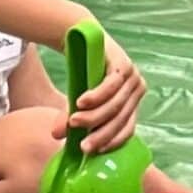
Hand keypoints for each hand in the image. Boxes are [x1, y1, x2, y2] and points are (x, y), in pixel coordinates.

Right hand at [67, 35, 146, 154]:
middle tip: (81, 147)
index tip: (93, 153)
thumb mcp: (76, 102)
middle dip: (99, 135)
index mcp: (131, 105)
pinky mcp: (124, 64)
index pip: (127, 130)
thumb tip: (56, 137)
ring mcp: (133, 77)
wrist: (82, 39)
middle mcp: (136, 91)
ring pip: (115, 105)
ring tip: (74, 122)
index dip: (111, 143)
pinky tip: (80, 102)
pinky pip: (111, 85)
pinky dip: (95, 97)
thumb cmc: (82, 75)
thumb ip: (71, 119)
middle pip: (120, 120)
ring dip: (93, 117)